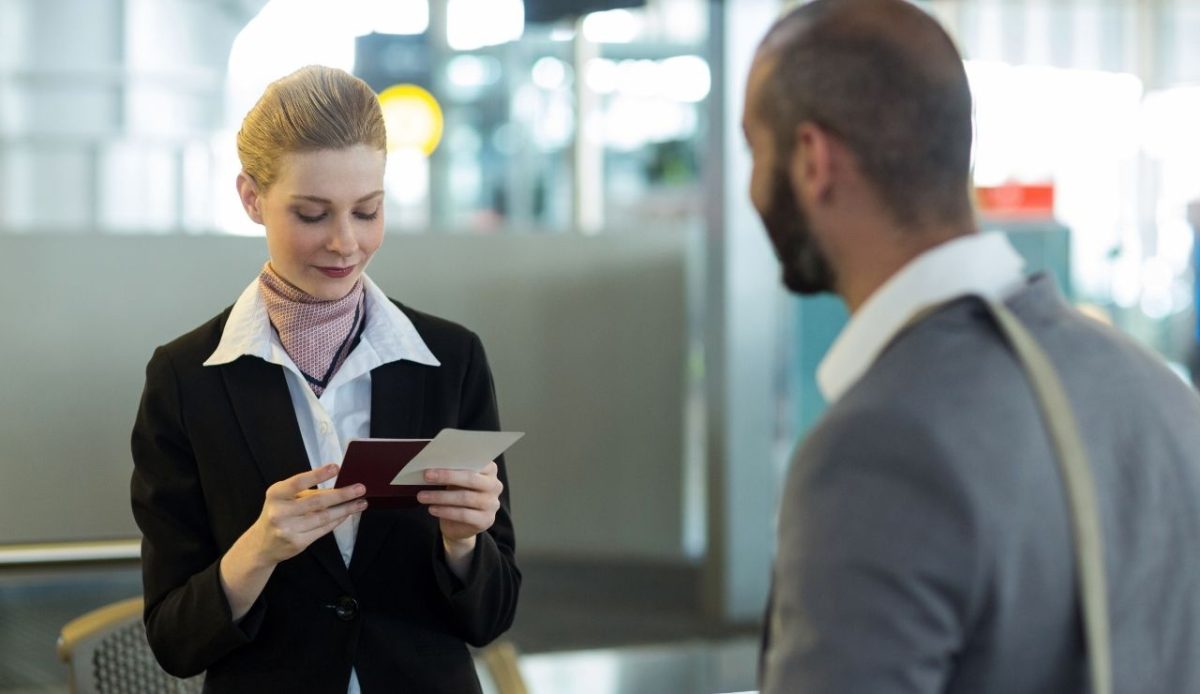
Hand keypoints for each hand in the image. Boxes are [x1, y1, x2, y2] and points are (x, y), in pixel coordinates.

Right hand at [247, 463, 366, 565]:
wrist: (262, 544)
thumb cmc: (278, 513)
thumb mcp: (285, 497)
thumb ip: (306, 491)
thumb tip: (339, 485)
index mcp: (276, 494)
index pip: (298, 482)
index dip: (318, 475)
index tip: (337, 468)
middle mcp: (280, 512)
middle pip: (316, 502)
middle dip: (342, 495)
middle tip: (360, 488)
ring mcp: (288, 529)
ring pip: (323, 517)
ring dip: (345, 509)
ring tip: (361, 502)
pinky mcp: (298, 543)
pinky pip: (323, 529)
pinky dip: (337, 520)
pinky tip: (347, 514)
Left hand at [417, 462, 502, 554]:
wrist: (461, 525)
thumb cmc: (457, 494)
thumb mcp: (456, 481)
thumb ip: (452, 470)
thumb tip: (433, 463)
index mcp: (490, 470)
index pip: (478, 461)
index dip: (457, 460)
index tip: (437, 459)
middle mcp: (495, 486)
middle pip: (471, 479)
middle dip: (447, 476)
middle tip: (426, 476)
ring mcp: (492, 504)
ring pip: (465, 497)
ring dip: (440, 496)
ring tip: (422, 496)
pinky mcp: (486, 520)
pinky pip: (463, 515)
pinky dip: (445, 511)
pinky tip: (432, 509)